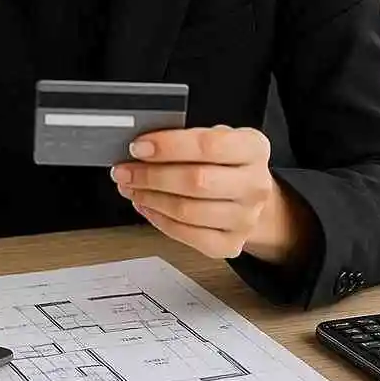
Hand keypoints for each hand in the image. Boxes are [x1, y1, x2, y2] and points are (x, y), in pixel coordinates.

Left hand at [111, 126, 301, 261]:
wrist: (247, 193)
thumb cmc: (223, 160)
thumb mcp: (212, 136)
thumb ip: (182, 137)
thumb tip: (141, 145)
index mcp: (253, 148)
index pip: (209, 145)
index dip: (169, 146)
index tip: (139, 146)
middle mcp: (255, 185)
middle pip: (196, 181)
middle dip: (151, 175)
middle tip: (124, 170)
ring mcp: (245, 218)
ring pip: (188, 211)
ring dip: (149, 198)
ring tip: (130, 186)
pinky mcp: (230, 244)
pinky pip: (187, 236)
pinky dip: (158, 220)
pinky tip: (146, 205)